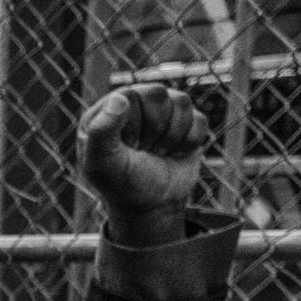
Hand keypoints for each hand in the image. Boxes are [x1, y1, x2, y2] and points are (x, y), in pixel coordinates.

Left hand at [77, 84, 209, 247]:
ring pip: (182, 102)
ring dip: (172, 136)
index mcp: (105, 110)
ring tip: (156, 152)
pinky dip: (189, 142)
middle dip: (154, 130)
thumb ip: (101, 132)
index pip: (130, 95)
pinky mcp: (185, 121)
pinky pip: (199, 119)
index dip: (135, 124)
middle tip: (143, 150)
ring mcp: (160, 110)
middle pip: (158, 94)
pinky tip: (173, 153)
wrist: (152, 207)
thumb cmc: (122, 185)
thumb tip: (120, 97)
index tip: (128, 147)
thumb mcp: (103, 164)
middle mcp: (132, 104)